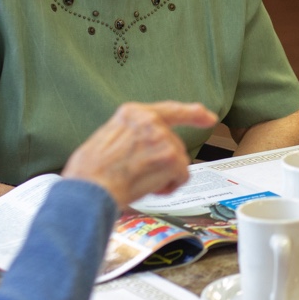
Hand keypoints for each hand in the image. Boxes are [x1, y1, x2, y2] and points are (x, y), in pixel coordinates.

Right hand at [62, 101, 215, 208]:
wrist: (89, 190)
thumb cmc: (90, 172)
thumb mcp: (107, 137)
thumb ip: (130, 134)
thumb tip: (142, 146)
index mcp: (132, 113)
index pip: (170, 109)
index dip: (193, 113)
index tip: (208, 117)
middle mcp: (150, 120)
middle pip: (174, 144)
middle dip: (164, 163)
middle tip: (138, 175)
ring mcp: (163, 138)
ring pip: (178, 162)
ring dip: (164, 176)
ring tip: (138, 181)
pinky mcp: (171, 157)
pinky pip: (182, 176)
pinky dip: (170, 187)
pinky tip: (150, 188)